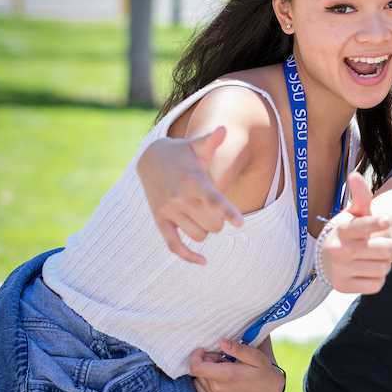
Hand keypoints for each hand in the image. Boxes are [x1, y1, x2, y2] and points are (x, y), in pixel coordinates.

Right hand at [138, 128, 243, 264]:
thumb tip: (223, 130)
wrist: (150, 159)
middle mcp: (181, 198)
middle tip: (219, 214)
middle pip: (212, 225)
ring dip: (207, 231)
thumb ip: (211, 141)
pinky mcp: (160, 220)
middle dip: (220, 223)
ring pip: (198, 235)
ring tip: (206, 217)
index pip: (214, 200)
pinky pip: (174, 245)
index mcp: (194, 181)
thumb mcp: (197, 147)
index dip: (229, 213)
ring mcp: (169, 211)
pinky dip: (188, 255)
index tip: (241, 223)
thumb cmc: (183, 154)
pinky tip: (204, 261)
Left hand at [189, 338, 284, 391]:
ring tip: (225, 371)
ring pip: (198, 379)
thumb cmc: (262, 372)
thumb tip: (221, 341)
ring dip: (207, 372)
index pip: (196, 368)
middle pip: (199, 370)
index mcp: (226, 377)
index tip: (204, 349)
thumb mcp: (255, 356)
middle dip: (208, 361)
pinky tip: (219, 379)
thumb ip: (237, 349)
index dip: (196, 356)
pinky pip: (199, 388)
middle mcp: (217, 390)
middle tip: (225, 360)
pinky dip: (205, 381)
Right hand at [319, 172, 391, 293]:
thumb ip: (361, 196)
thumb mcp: (355, 213)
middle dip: (389, 248)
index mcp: (343, 228)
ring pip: (382, 269)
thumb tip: (355, 175)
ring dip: (383, 265)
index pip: (362, 226)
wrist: (329, 256)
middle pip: (385, 250)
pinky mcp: (341, 287)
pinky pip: (376, 285)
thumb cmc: (349, 230)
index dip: (376, 223)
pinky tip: (366, 272)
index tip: (387, 220)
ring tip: (372, 259)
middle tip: (380, 246)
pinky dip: (376, 280)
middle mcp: (338, 249)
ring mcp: (339, 269)